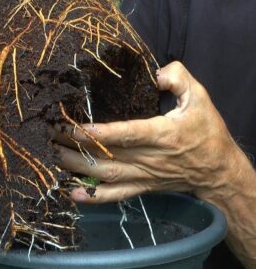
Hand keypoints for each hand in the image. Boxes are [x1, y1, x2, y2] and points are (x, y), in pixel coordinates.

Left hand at [55, 61, 238, 202]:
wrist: (217, 170)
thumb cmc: (207, 132)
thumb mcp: (200, 97)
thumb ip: (178, 78)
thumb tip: (155, 73)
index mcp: (162, 134)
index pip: (126, 134)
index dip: (99, 133)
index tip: (74, 127)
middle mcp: (149, 158)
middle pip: (107, 154)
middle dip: (76, 145)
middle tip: (52, 133)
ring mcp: (144, 175)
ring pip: (106, 174)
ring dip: (78, 166)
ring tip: (54, 153)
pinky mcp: (143, 186)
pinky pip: (117, 195)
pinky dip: (95, 197)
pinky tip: (74, 194)